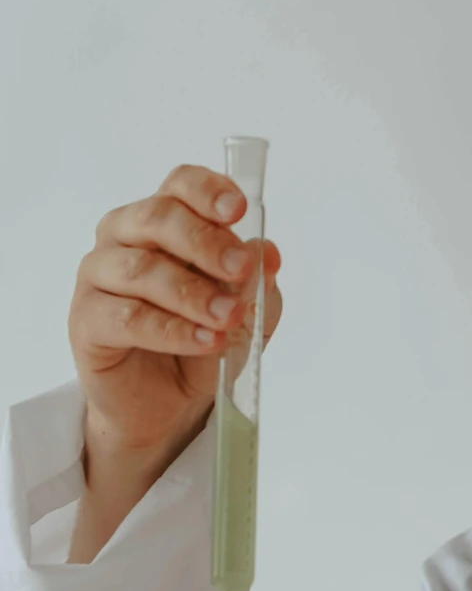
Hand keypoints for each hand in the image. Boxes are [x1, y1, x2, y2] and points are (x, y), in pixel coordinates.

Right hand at [67, 164, 282, 558]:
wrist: (168, 405)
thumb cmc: (201, 342)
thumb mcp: (246, 314)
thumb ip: (256, 283)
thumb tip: (266, 252)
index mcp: (162, 221)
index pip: (179, 185)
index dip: (207, 191)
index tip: (239, 210)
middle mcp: (124, 238)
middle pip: (157, 218)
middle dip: (206, 243)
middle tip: (242, 270)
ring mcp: (99, 277)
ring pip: (141, 269)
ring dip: (192, 293)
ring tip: (228, 318)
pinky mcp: (86, 321)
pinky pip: (127, 317)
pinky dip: (171, 330)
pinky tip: (204, 341)